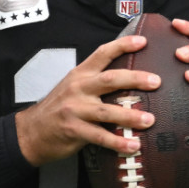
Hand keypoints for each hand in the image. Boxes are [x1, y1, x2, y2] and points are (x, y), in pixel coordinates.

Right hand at [15, 35, 160, 166]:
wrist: (31, 131)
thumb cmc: (58, 108)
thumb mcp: (73, 87)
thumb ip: (95, 81)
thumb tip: (129, 80)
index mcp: (80, 74)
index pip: (102, 53)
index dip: (123, 45)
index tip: (143, 41)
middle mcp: (78, 88)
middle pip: (110, 79)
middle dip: (135, 79)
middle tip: (157, 82)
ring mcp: (75, 109)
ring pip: (107, 111)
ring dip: (131, 116)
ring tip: (150, 120)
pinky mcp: (74, 130)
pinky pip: (100, 136)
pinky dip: (118, 141)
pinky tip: (133, 145)